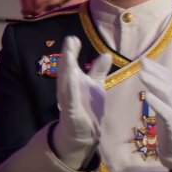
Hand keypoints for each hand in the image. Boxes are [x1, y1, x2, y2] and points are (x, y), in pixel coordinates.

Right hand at [52, 36, 111, 167]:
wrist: (86, 132)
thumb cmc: (88, 106)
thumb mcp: (95, 85)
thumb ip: (99, 70)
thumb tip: (106, 54)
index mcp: (73, 81)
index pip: (70, 64)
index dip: (71, 51)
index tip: (73, 38)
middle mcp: (68, 89)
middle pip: (66, 71)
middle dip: (68, 56)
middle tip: (70, 40)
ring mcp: (68, 101)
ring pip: (66, 84)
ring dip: (67, 71)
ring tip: (68, 56)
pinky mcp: (71, 113)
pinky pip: (70, 101)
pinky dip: (70, 91)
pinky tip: (72, 80)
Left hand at [140, 58, 171, 170]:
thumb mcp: (167, 104)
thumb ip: (161, 91)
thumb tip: (149, 75)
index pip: (169, 77)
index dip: (157, 68)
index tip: (144, 59)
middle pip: (169, 83)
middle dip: (156, 71)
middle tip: (142, 62)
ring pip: (169, 94)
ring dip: (155, 83)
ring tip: (142, 75)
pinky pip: (166, 112)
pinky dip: (157, 102)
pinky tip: (146, 96)